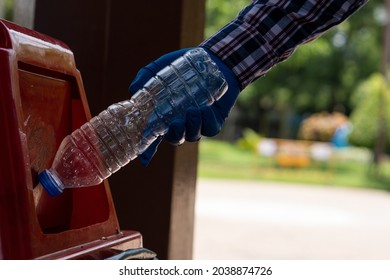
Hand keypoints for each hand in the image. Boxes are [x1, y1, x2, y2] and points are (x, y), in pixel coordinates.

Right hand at [129, 47, 239, 165]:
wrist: (213, 59)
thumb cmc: (184, 65)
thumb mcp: (161, 67)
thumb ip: (146, 76)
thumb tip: (133, 90)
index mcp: (165, 115)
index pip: (154, 136)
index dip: (148, 150)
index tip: (144, 160)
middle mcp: (181, 122)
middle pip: (174, 139)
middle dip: (174, 135)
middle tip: (175, 122)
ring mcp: (197, 123)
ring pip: (192, 136)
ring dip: (191, 126)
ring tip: (192, 110)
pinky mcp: (213, 120)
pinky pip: (210, 129)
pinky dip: (206, 121)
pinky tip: (205, 109)